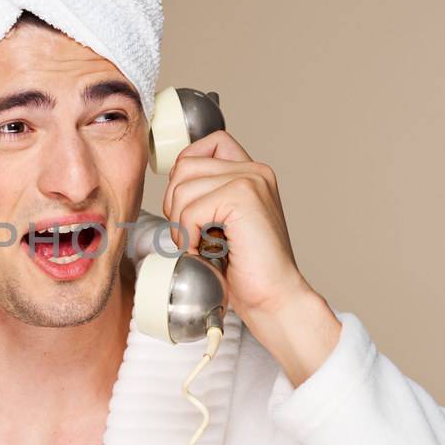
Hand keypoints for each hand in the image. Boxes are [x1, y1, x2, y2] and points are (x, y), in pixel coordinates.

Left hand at [161, 129, 316, 325]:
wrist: (274, 298)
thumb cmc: (246, 270)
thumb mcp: (221, 223)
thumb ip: (207, 195)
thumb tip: (171, 182)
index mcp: (252, 173)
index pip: (205, 145)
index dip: (184, 172)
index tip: (188, 208)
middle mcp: (254, 170)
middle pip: (184, 166)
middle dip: (175, 204)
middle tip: (194, 235)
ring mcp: (251, 180)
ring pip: (182, 188)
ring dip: (181, 225)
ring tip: (201, 247)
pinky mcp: (243, 196)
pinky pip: (190, 210)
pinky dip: (188, 237)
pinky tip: (205, 253)